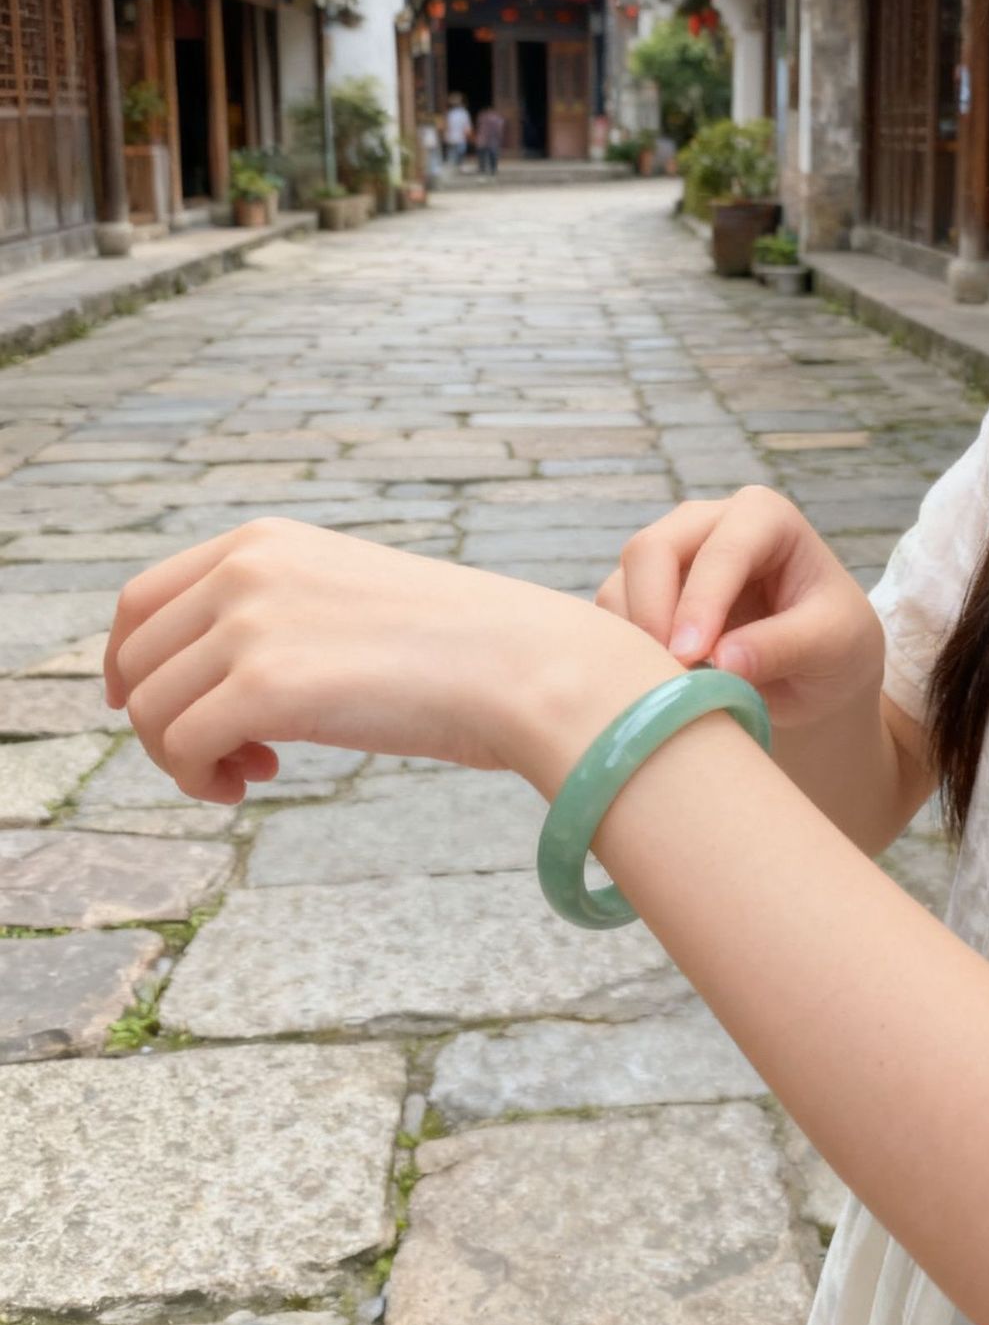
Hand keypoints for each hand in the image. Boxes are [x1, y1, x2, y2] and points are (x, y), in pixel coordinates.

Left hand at [103, 518, 606, 804]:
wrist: (523, 664)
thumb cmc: (458, 645)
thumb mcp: (348, 596)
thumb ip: (278, 614)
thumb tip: (217, 683)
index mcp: (264, 540)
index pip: (142, 599)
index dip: (130, 663)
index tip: (148, 706)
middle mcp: (245, 569)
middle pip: (138, 661)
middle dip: (164, 719)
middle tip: (233, 756)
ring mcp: (250, 624)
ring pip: (152, 711)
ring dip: (184, 758)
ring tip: (250, 773)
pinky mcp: (263, 686)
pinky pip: (181, 748)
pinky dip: (200, 780)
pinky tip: (253, 784)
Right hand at [596, 485, 883, 730]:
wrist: (815, 672)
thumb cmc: (834, 646)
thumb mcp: (834, 646)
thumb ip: (784, 646)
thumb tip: (722, 662)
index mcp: (764, 516)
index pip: (723, 550)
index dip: (702, 603)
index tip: (692, 657)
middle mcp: (708, 522)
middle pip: (653, 548)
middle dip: (654, 612)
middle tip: (671, 673)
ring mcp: (671, 554)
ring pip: (623, 580)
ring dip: (637, 635)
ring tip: (671, 685)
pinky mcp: (643, 591)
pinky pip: (613, 613)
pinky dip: (625, 648)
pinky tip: (656, 682)